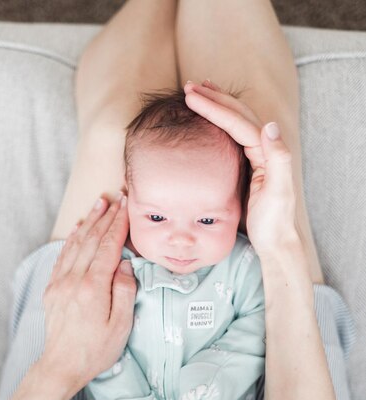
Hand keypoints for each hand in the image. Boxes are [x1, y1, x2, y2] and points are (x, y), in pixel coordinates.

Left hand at [41, 194, 136, 399]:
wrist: (61, 366)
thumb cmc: (96, 350)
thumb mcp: (121, 326)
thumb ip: (124, 292)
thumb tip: (125, 265)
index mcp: (93, 288)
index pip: (108, 247)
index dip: (119, 224)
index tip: (127, 206)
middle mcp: (74, 280)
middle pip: (91, 240)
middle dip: (106, 216)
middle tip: (116, 196)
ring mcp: (60, 283)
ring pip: (75, 244)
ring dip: (88, 222)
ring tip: (99, 204)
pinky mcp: (53, 289)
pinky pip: (62, 256)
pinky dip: (71, 238)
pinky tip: (78, 228)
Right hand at [184, 81, 298, 257]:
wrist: (275, 243)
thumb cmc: (273, 222)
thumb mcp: (278, 193)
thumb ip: (279, 159)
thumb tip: (270, 125)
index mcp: (267, 152)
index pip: (238, 121)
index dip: (214, 106)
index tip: (191, 97)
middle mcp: (264, 149)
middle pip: (237, 114)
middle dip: (214, 98)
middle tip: (189, 87)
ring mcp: (257, 157)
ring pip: (235, 122)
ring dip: (216, 106)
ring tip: (197, 94)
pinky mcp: (250, 167)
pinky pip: (232, 137)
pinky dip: (218, 124)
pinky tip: (207, 123)